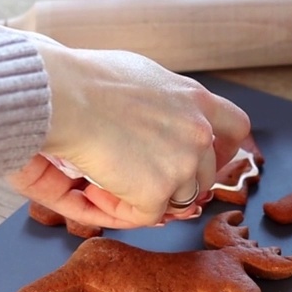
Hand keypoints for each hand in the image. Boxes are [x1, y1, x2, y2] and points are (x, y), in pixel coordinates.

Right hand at [7, 42, 249, 227]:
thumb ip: (159, 104)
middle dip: (179, 183)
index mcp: (194, 99)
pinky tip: (91, 189)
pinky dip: (119, 209)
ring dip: (144, 194)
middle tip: (139, 182)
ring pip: (178, 197)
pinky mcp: (160, 190)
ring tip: (100, 177)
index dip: (224, 150)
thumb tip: (158, 136)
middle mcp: (198, 130)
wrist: (56, 95)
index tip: (208, 161)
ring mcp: (183, 163)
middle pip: (206, 173)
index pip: (235, 127)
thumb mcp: (136, 77)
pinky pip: (147, 215)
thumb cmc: (79, 80)